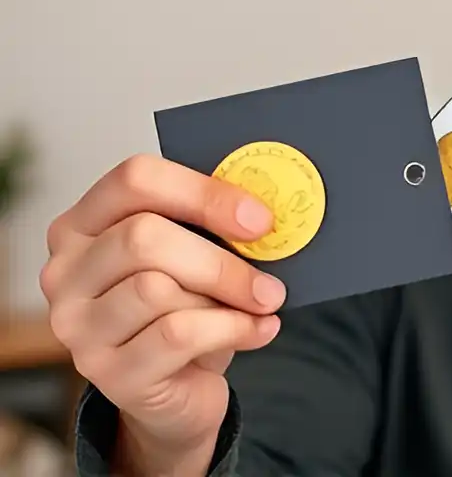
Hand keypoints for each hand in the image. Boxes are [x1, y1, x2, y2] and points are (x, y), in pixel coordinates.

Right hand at [40, 154, 286, 454]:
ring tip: (257, 309)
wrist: (179, 386)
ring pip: (156, 289)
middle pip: (142, 237)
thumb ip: (213, 227)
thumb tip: (262, 213)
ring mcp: (76, 325)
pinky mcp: (105, 372)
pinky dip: (231, 329)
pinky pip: (175, 335)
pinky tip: (259, 330)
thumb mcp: (196, 256)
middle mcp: (65, 271)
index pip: (135, 179)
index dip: (204, 194)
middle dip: (221, 260)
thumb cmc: (187, 307)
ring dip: (225, 299)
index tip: (260, 220)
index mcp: (84, 223)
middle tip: (270, 281)